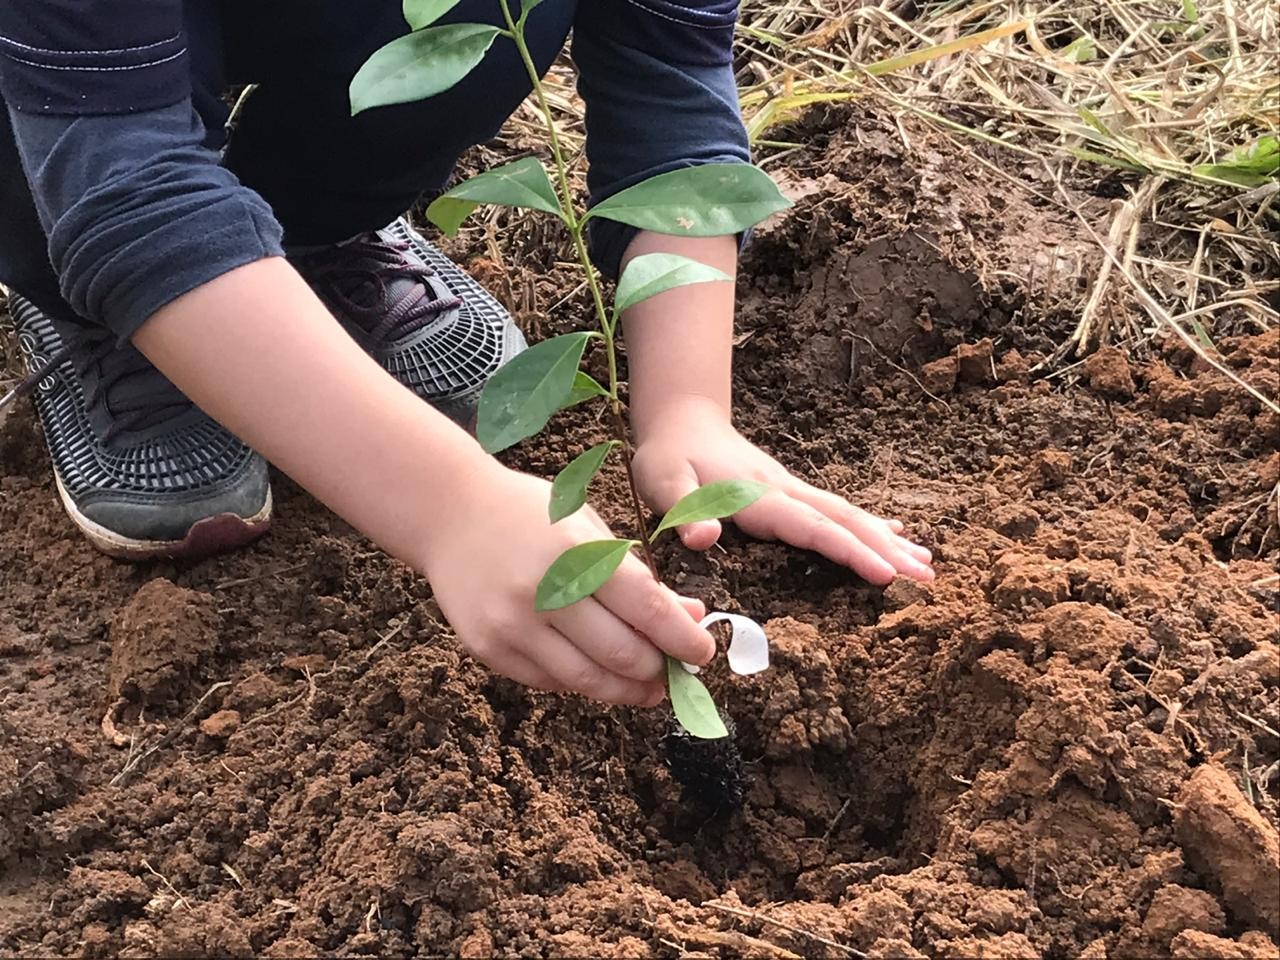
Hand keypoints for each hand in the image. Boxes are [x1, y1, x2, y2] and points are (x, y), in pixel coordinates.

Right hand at [419, 463, 715, 704]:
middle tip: (674, 673)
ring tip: (646, 688)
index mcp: (578, 552)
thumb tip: (689, 618)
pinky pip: (550, 681)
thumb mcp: (589, 529)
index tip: (702, 654)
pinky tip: (596, 673)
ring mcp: (513, 625)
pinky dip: (581, 683)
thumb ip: (639, 576)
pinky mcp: (490, 648)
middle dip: (659, 671)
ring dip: (626, 690)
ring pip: (587, 680)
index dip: (683, 640)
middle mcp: (545, 592)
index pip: (648, 610)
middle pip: (622, 655)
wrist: (448, 514)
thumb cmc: (529, 514)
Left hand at [632, 398, 934, 584]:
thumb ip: (683, 512)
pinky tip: (897, 537)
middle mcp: (784, 491)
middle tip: (927, 577)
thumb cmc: (668, 457)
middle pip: (843, 520)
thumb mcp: (663, 483)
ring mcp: (791, 489)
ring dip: (887, 540)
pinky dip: (870, 526)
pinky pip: (837, 511)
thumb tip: (705, 539)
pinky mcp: (791, 492)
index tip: (885, 572)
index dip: (849, 550)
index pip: (811, 526)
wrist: (682, 420)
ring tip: (926, 565)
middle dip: (886, 549)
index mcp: (757, 496)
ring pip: (847, 515)